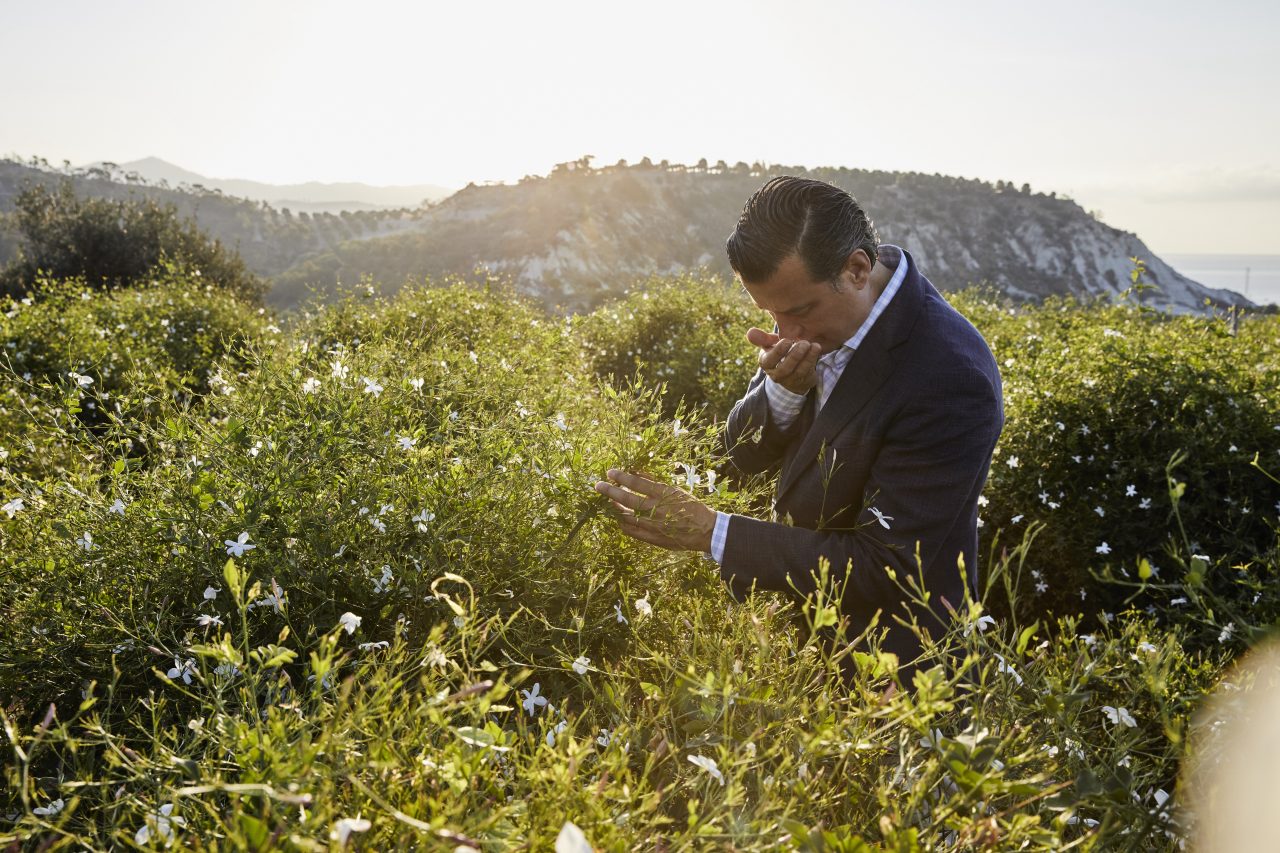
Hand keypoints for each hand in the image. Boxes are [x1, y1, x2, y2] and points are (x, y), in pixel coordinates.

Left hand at [593, 468, 715, 551]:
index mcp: (664, 495)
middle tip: (598, 486)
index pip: (638, 483)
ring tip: (609, 502)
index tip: (610, 472)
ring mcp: (653, 526)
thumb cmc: (692, 507)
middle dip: (610, 492)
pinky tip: (619, 518)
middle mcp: (657, 510)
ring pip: (626, 516)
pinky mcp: (652, 538)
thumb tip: (636, 472)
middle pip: (627, 499)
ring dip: (615, 508)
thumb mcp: (676, 490)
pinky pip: (631, 531)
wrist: (705, 531)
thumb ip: (656, 482)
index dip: (622, 477)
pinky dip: (623, 523)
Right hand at [747, 327, 819, 394]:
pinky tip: (817, 349)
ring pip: (798, 371)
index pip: (769, 361)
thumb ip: (762, 338)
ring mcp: (790, 380)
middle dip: (795, 356)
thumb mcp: (770, 345)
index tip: (787, 341)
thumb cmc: (779, 352)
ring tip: (813, 345)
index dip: (778, 352)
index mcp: (766, 364)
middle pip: (785, 368)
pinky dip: (813, 360)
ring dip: (807, 358)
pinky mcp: (803, 381)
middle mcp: (776, 374)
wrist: (791, 370)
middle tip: (804, 343)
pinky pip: (808, 372)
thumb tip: (750, 332)